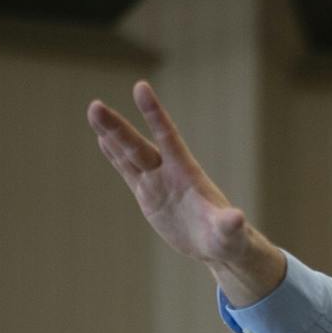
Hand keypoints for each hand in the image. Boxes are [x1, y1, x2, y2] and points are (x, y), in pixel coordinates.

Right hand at [87, 81, 284, 303]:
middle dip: (117, 127)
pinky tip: (101, 138)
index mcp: (187, 174)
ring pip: (128, 153)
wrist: (218, 245)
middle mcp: (169, 172)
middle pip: (138, 145)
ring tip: (93, 110)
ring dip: (110, 133)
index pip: (167, 137)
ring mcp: (157, 182)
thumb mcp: (229, 233)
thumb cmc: (228, 238)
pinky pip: (127, 171)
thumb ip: (229, 225)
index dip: (154, 114)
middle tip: (95, 105)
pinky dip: (114, 154)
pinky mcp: (148, 194)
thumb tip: (238, 220)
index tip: (140, 87)